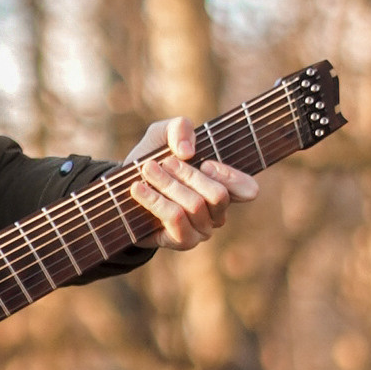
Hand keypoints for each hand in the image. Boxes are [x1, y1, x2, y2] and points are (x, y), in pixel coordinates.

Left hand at [123, 115, 257, 248]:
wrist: (122, 192)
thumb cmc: (151, 161)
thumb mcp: (162, 135)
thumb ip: (179, 128)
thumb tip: (187, 152)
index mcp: (223, 187)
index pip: (247, 189)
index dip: (231, 176)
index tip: (205, 163)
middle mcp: (217, 213)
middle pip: (217, 195)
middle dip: (189, 175)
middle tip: (165, 162)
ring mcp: (202, 230)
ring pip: (195, 206)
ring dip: (168, 184)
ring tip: (147, 170)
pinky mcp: (182, 241)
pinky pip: (175, 219)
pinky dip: (155, 201)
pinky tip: (138, 188)